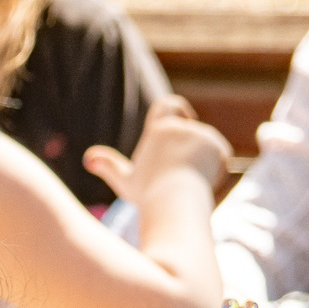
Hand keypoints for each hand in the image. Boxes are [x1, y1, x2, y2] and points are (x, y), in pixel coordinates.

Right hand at [83, 96, 230, 206]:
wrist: (173, 202)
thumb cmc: (147, 195)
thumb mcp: (125, 182)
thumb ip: (108, 167)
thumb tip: (88, 158)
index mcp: (158, 130)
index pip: (168, 105)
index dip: (178, 109)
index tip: (186, 118)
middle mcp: (179, 127)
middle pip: (192, 137)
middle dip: (193, 156)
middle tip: (182, 178)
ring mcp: (200, 134)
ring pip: (207, 150)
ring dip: (203, 167)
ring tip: (189, 184)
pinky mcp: (217, 146)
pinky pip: (221, 160)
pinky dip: (215, 173)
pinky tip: (203, 183)